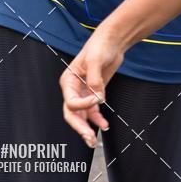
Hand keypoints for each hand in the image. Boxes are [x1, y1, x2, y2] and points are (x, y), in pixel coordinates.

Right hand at [60, 29, 125, 147]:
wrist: (112, 41)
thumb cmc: (99, 45)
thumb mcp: (95, 60)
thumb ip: (95, 80)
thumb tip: (98, 99)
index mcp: (68, 81)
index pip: (71, 102)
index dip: (83, 105)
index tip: (97, 99)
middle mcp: (73, 88)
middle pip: (72, 113)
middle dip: (79, 127)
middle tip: (88, 138)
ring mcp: (84, 92)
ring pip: (82, 116)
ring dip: (87, 128)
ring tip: (93, 140)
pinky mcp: (94, 93)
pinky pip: (93, 111)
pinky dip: (98, 120)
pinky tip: (104, 125)